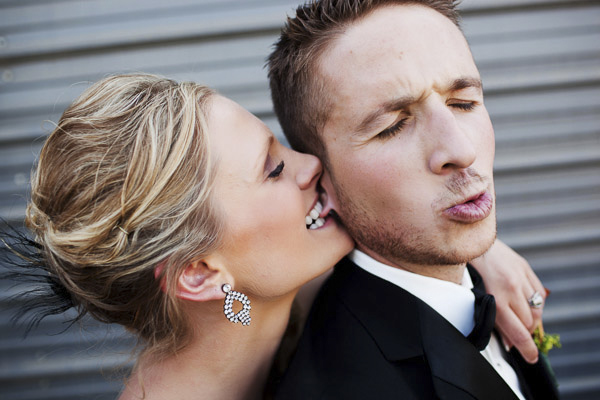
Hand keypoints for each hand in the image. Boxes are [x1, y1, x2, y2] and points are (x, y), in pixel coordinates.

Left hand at [471, 239, 545, 362]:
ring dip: (532, 320)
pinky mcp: (524, 267)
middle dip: (525, 334)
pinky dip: (535, 303)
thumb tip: (505, 338)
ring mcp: (520, 277)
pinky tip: (526, 305)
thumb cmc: (464, 268)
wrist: (467, 238)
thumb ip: (489, 318)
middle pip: (529, 323)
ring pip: (537, 309)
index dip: (526, 349)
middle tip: (517, 338)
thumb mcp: (472, 296)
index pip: (518, 333)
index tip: (530, 358)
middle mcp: (511, 289)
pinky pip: (538, 293)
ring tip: (522, 322)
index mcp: (495, 299)